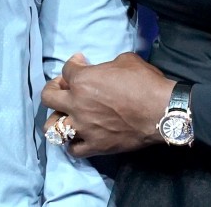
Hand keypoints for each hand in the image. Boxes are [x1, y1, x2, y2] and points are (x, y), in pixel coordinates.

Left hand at [40, 52, 175, 157]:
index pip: (67, 70)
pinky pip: (72, 149)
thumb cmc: (145, 82)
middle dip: (53, 88)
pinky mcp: (95, 146)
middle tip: (63, 87)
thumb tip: (102, 70)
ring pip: (52, 127)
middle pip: (48, 97)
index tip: (81, 62)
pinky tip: (78, 136)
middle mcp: (77, 104)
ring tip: (65, 115)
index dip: (74, 64)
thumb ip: (106, 65)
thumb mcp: (125, 60)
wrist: (162, 111)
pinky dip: (72, 142)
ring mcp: (84, 127)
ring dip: (56, 119)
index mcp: (83, 80)